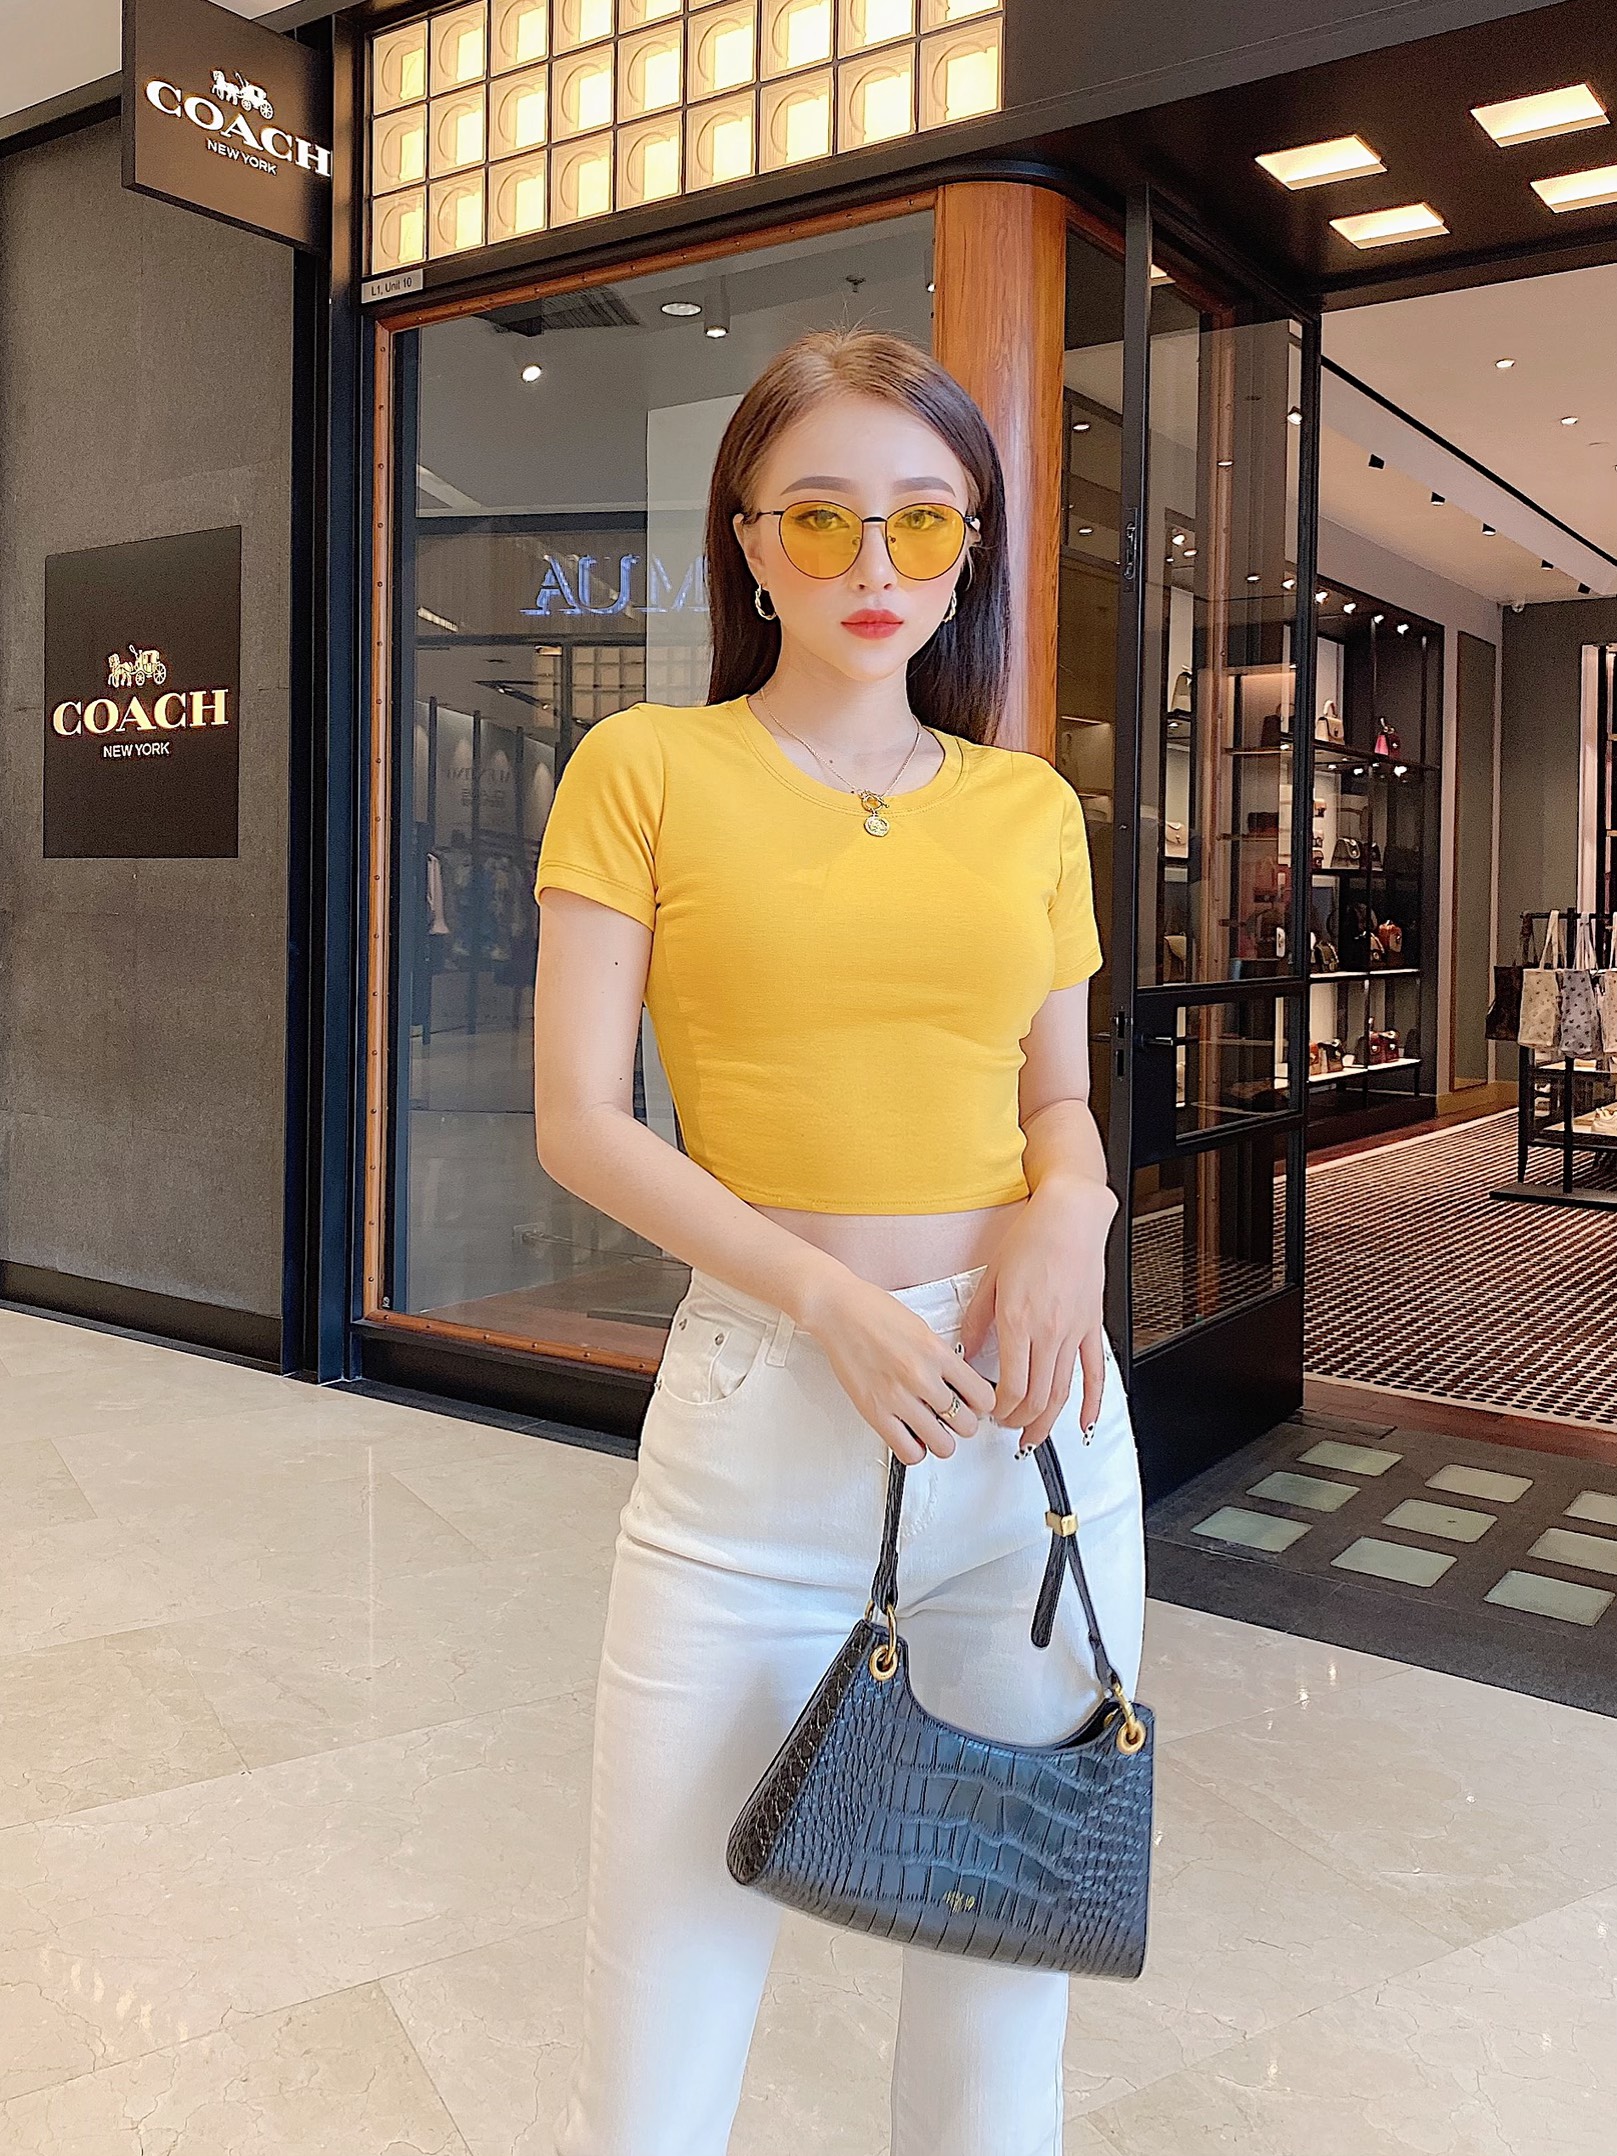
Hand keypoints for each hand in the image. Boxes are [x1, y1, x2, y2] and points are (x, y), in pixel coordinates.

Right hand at [801, 1271, 999, 1465]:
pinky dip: (915, 1450)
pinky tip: (912, 1436)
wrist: (837, 1310)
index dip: (983, 1405)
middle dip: (963, 1423)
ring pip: (942, 1444)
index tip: (976, 1404)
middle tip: (954, 1417)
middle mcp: (921, 1376)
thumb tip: (959, 1383)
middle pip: (967, 1424)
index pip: (984, 1396)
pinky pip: (908, 1451)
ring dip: (942, 1440)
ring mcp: (898, 1397)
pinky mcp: (874, 1411)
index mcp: (938, 1353)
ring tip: (933, 1429)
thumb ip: (942, 1358)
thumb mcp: (922, 1328)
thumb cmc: (873, 1312)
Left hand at [958, 1175, 1116, 1451]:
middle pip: (1037, 1397)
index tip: (989, 1412)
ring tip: (1034, 1438)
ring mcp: (1073, 1332)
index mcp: (1016, 1321)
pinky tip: (1083, 1423)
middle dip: (1019, 1421)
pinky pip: (1095, 1373)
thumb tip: (965, 1351)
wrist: (1070, 1216)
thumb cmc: (1031, 1238)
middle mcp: (1047, 1331)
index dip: (999, 1409)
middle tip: (1006, 1428)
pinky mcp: (1091, 1327)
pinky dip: (1091, 1404)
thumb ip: (977, 1320)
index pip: (1010, 1386)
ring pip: (1062, 1393)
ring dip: (1047, 1422)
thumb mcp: (991, 1277)